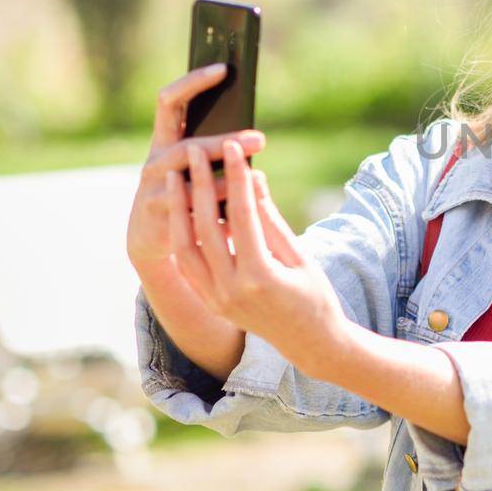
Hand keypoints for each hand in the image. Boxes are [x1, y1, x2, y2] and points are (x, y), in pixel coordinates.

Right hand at [127, 63, 265, 268]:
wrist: (149, 238)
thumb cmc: (183, 193)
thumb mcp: (195, 167)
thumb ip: (218, 150)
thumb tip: (257, 134)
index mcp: (165, 140)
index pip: (170, 101)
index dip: (193, 82)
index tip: (223, 69)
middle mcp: (155, 160)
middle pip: (188, 145)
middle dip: (224, 142)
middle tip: (259, 139)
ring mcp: (153, 187)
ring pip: (188, 180)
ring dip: (223, 179)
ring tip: (255, 176)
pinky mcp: (157, 215)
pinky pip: (189, 211)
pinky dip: (216, 210)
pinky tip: (239, 212)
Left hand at [165, 137, 351, 377]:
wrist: (308, 343)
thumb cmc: (314, 295)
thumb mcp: (300, 255)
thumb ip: (270, 218)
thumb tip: (252, 178)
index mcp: (260, 276)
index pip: (241, 216)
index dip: (235, 178)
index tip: (231, 148)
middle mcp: (230, 290)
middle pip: (205, 228)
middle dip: (198, 186)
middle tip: (196, 151)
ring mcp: (215, 298)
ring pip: (186, 246)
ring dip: (179, 209)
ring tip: (176, 175)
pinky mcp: (209, 301)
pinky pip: (187, 263)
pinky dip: (182, 233)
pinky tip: (181, 208)